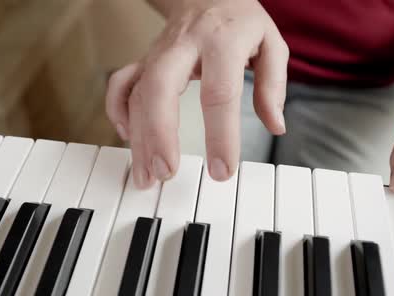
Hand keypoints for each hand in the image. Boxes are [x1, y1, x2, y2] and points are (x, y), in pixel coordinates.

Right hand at [106, 0, 287, 187]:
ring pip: (139, 94)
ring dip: (138, 138)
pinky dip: (118, 112)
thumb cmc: (240, 21)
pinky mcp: (144, 60)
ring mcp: (158, 52)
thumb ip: (274, 85)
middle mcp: (184, 45)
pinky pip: (122, 85)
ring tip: (146, 176)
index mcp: (222, 41)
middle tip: (165, 173)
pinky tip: (128, 137)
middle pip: (161, 88)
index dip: (220, 135)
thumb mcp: (271, 44)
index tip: (222, 170)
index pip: (219, 93)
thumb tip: (276, 125)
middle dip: (159, 134)